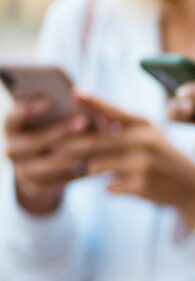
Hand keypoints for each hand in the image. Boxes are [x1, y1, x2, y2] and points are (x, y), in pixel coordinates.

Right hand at [4, 99, 95, 214]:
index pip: (14, 117)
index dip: (28, 109)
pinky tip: (97, 162)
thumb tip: (80, 95)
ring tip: (96, 142)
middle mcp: (12, 148)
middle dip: (61, 130)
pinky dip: (79, 170)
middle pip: (35, 141)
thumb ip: (62, 105)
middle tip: (84, 120)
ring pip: (50, 163)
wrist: (43, 160)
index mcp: (11, 126)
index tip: (49, 101)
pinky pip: (60, 179)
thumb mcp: (51, 115)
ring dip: (74, 153)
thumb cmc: (51, 126)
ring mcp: (23, 169)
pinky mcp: (38, 185)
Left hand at [59, 95, 194, 231]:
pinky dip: (109, 187)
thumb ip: (118, 127)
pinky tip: (116, 185)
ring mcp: (143, 163)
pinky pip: (109, 186)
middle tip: (52, 150)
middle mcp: (144, 140)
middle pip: (96, 141)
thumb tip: (80, 120)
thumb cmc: (161, 157)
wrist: (191, 186)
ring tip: (83, 170)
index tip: (73, 93)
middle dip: (71, 147)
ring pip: (97, 165)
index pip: (113, 110)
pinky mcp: (141, 184)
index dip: (92, 101)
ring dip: (88, 170)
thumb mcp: (147, 135)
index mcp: (143, 124)